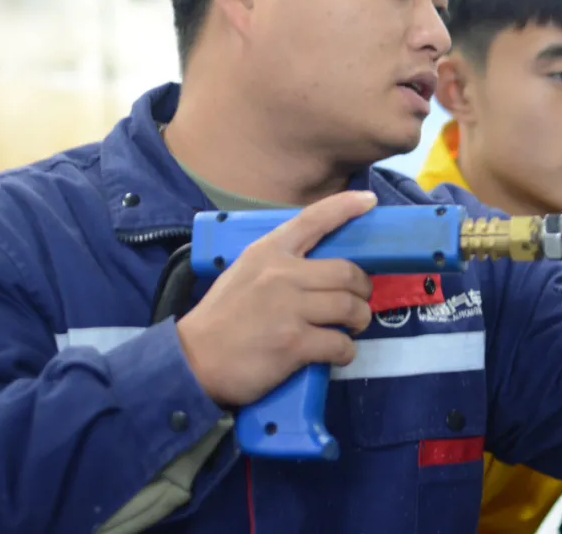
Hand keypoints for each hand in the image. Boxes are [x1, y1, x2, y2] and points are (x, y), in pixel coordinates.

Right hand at [175, 190, 376, 405]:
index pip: (313, 220)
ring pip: (350, 308)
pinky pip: (340, 344)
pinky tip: (334, 353)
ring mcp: (290, 310)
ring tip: (349, 328)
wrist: (193, 360)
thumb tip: (321, 268)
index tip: (368, 201)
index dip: (345, 207)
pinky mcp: (294, 344)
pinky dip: (345, 351)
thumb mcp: (244, 272)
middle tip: (358, 301)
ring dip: (358, 320)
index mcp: (268, 252)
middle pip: (347, 272)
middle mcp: (282, 274)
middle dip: (362, 289)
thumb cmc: (221, 317)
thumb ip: (279, 264)